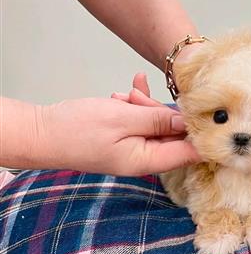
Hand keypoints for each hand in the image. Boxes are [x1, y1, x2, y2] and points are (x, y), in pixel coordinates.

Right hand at [36, 84, 199, 175]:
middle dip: (165, 112)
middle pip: (174, 135)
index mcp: (148, 160)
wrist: (41, 133)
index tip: (206, 112)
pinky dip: (137, 108)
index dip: (201, 135)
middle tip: (141, 98)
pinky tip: (127, 93)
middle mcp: (145, 159)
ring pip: (158, 125)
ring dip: (147, 107)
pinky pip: (142, 123)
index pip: (189, 153)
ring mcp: (135, 150)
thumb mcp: (123, 118)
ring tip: (126, 96)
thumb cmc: (77, 128)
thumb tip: (188, 122)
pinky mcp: (125, 140)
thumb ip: (159, 120)